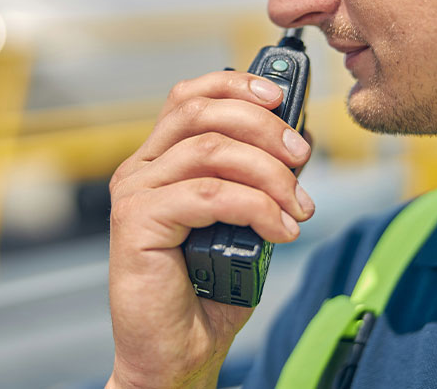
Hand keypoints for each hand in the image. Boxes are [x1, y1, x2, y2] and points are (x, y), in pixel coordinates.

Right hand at [106, 71, 314, 388]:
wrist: (176, 351)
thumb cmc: (208, 287)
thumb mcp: (243, 219)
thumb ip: (258, 178)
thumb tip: (297, 139)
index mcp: (163, 160)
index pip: (190, 96)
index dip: (236, 85)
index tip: (280, 97)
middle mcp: (142, 169)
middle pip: (201, 112)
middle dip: (263, 127)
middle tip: (301, 158)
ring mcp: (135, 194)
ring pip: (211, 151)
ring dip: (269, 174)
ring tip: (299, 208)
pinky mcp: (136, 224)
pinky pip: (208, 195)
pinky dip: (256, 207)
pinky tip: (281, 232)